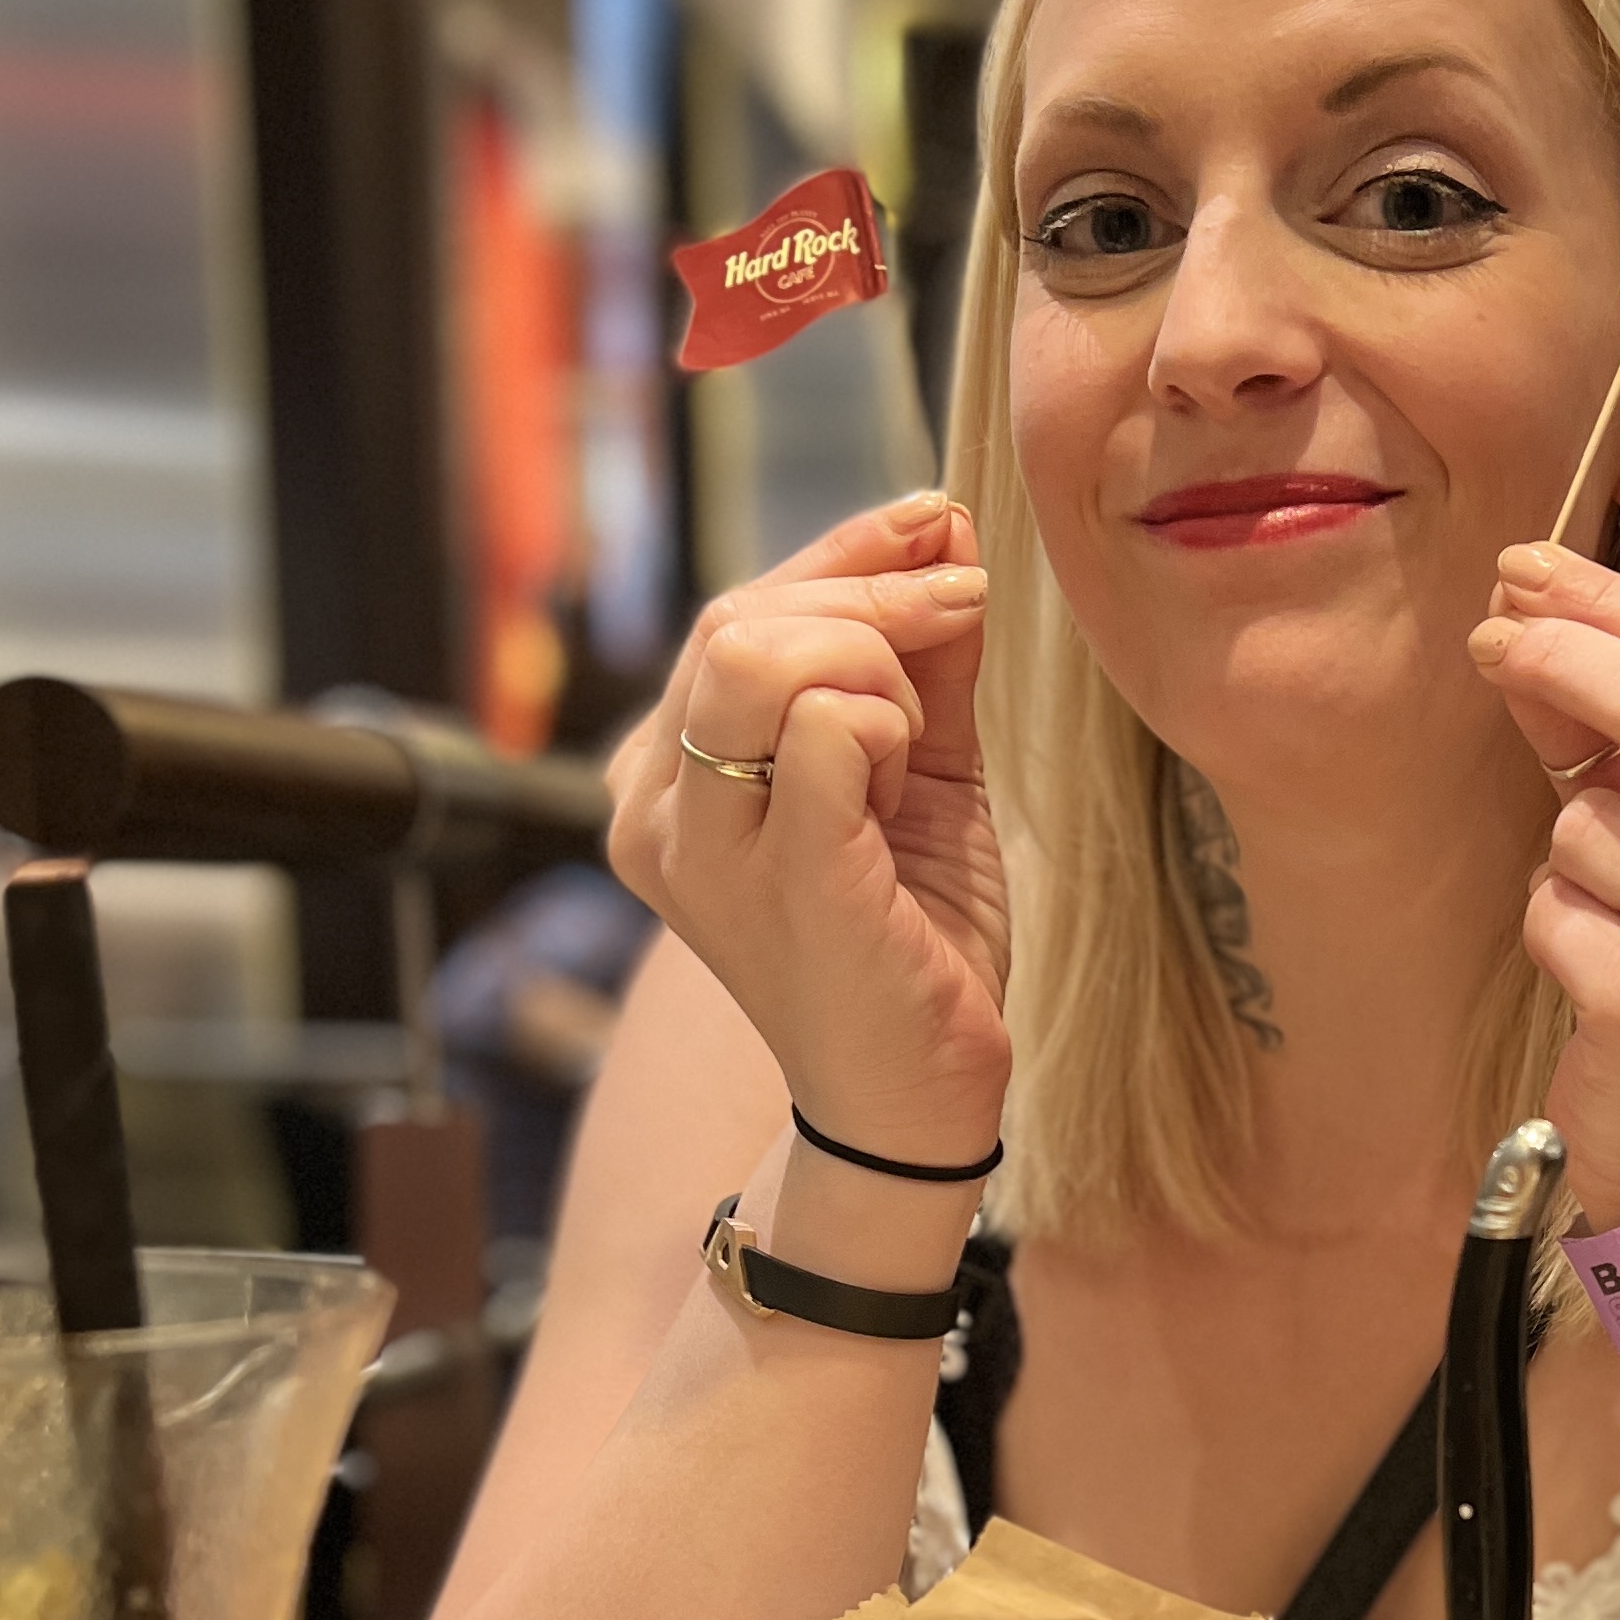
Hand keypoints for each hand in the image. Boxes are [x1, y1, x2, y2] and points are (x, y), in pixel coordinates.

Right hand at [607, 491, 1011, 1162]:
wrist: (922, 1092)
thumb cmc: (912, 935)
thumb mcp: (920, 769)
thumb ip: (921, 656)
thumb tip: (941, 527)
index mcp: (668, 777)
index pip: (735, 615)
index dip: (844, 554)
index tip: (937, 531)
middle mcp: (656, 810)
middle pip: (739, 618)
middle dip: (873, 595)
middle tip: (962, 616)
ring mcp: (704, 849)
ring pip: (761, 654)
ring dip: (874, 666)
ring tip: (912, 757)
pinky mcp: (781, 878)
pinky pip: (828, 726)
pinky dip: (891, 729)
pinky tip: (906, 796)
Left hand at [1472, 546, 1619, 1225]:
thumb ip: (1613, 730)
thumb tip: (1518, 619)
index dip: (1612, 602)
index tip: (1523, 569)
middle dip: (1562, 657)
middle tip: (1488, 637)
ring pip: (1594, 824)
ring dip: (1566, 856)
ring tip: (1619, 920)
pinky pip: (1560, 913)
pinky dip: (1555, 930)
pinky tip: (1606, 976)